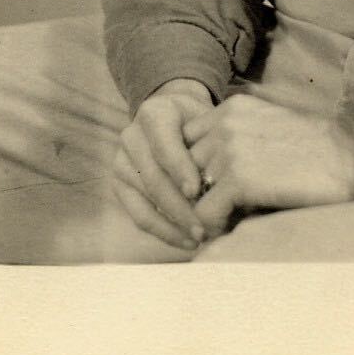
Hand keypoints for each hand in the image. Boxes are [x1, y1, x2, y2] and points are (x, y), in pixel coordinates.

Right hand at [111, 78, 215, 256]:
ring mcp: (121, 161)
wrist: (175, 117)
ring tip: (199, 238)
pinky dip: (163, 231)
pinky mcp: (119, 185)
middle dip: (179, 207)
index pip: (164, 145)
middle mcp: (131, 136)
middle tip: (204, 227)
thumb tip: (234, 179)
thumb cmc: (199, 122)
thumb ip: (216, 142)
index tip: (196, 192)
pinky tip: (186, 241)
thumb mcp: (209, 120)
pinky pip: (138, 215)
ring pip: (144, 200)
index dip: (179, 169)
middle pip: (153, 177)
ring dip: (173, 225)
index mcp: (154, 113)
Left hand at [183, 94, 353, 237]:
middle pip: (182, 169)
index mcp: (230, 107)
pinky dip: (216, 227)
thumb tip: (205, 180)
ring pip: (189, 194)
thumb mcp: (266, 128)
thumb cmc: (315, 150)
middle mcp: (224, 122)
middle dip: (197, 193)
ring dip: (207, 211)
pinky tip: (239, 227)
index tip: (214, 192)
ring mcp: (229, 149)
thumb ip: (233, 141)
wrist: (352, 155)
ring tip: (232, 221)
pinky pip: (204, 214)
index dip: (196, 171)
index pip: (186, 143)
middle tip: (219, 214)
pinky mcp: (239, 178)